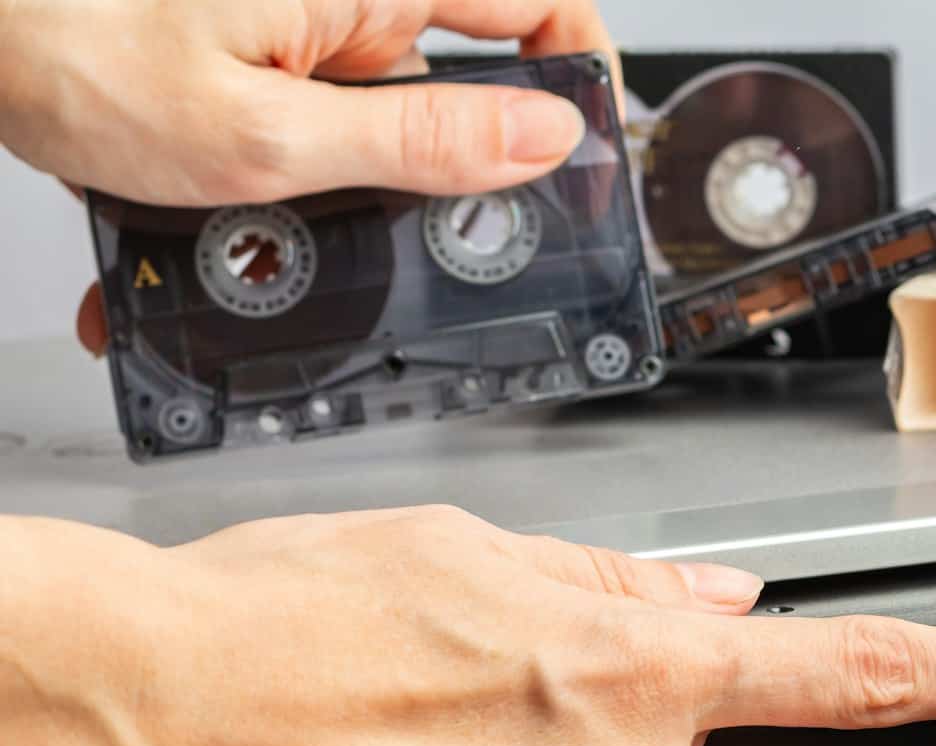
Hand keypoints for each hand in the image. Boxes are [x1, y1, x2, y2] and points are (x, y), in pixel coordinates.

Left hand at [0, 0, 621, 352]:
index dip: (582, 79)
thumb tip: (542, 139)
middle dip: (466, 174)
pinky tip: (258, 228)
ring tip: (316, 245)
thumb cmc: (67, 50)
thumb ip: (415, 143)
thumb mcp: (262, 134)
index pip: (542, 5)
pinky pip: (332, 130)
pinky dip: (306, 190)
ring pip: (400, 121)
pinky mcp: (274, 62)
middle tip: (449, 244)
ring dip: (371, 196)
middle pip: (476, 79)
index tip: (582, 159)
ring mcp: (311, 30)